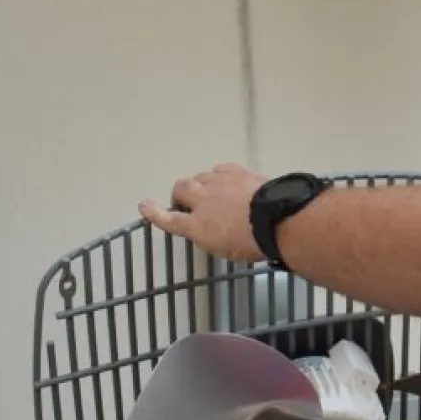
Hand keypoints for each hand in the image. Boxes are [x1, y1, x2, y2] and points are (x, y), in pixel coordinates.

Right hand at [138, 163, 267, 262]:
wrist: (276, 219)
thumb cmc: (252, 244)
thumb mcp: (224, 249)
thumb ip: (210, 236)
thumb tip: (208, 229)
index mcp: (196, 225)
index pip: (169, 219)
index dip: (155, 213)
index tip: (144, 206)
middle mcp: (201, 200)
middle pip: (181, 189)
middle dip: (181, 194)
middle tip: (191, 202)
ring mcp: (218, 182)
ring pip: (200, 176)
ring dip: (202, 184)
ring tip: (214, 192)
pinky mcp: (236, 172)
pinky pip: (220, 169)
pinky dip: (220, 176)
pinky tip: (228, 181)